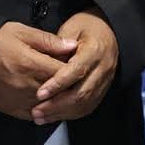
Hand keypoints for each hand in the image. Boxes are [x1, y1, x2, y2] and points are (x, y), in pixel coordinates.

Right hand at [0, 21, 76, 119]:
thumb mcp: (22, 32)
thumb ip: (49, 41)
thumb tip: (72, 46)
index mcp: (31, 64)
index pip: (65, 72)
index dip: (75, 68)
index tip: (77, 63)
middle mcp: (27, 85)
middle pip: (59, 91)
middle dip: (68, 85)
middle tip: (73, 78)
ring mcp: (18, 99)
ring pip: (49, 105)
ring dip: (58, 99)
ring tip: (62, 90)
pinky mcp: (10, 109)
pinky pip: (34, 114)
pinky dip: (43, 109)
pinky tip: (47, 102)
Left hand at [30, 7, 119, 123]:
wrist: (108, 30)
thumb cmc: (86, 27)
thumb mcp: (71, 27)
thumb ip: (58, 46)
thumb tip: (46, 65)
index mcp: (95, 50)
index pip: (77, 71)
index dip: (58, 84)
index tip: (40, 93)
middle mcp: (103, 68)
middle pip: (82, 93)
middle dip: (57, 105)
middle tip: (36, 111)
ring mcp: (105, 80)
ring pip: (85, 103)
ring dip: (62, 113)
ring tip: (40, 117)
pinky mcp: (103, 88)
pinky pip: (88, 106)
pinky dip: (70, 114)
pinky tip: (54, 116)